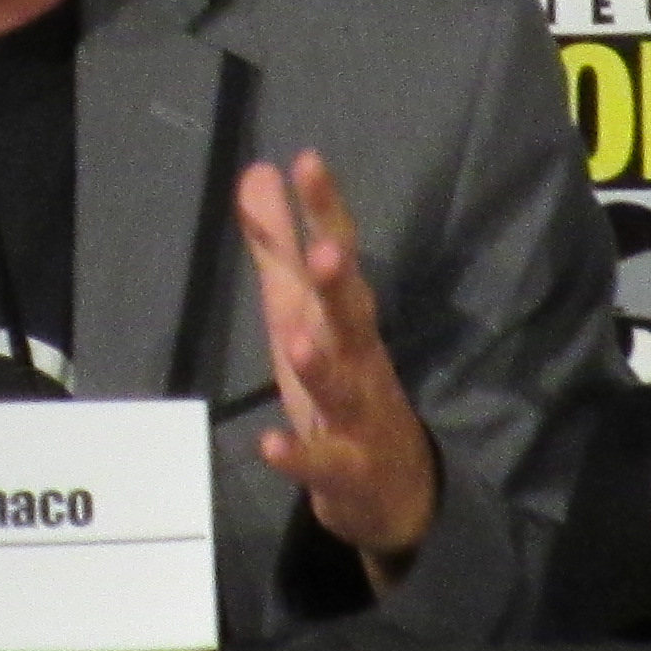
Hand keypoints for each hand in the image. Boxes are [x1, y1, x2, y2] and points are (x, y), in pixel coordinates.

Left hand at [234, 148, 440, 586]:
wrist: (393, 489)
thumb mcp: (301, 311)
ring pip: (342, 389)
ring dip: (323, 367)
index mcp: (344, 317)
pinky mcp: (346, 470)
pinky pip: (322, 463)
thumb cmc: (342, 382)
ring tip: (299, 341)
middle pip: (353, 316)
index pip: (338, 254)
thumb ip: (278, 246)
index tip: (308, 162)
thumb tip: (257, 171)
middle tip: (327, 251)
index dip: (326, 211)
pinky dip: (298, 455)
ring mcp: (357, 416)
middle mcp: (359, 359)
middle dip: (342, 285)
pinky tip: (270, 444)